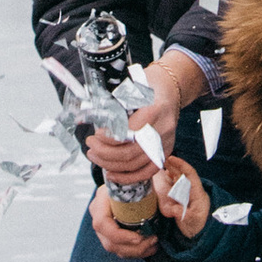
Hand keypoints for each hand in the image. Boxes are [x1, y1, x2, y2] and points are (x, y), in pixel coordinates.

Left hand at [84, 44, 207, 185]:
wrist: (171, 87)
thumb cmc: (148, 84)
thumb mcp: (132, 86)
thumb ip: (115, 103)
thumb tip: (91, 117)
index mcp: (154, 110)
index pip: (127, 133)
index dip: (108, 138)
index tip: (96, 134)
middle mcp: (162, 129)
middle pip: (129, 152)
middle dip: (104, 152)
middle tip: (90, 145)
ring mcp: (166, 142)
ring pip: (135, 164)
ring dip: (110, 164)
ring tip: (94, 155)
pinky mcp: (165, 151)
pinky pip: (147, 172)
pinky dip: (127, 177)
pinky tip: (110, 173)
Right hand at [89, 180, 159, 258]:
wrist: (133, 177)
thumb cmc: (139, 177)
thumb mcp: (145, 179)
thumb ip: (157, 190)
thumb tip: (169, 210)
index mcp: (102, 199)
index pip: (102, 223)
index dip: (119, 235)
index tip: (140, 237)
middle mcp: (99, 214)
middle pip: (109, 241)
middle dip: (133, 247)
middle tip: (153, 240)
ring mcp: (104, 226)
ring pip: (115, 249)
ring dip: (137, 251)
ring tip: (154, 243)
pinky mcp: (111, 234)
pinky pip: (120, 250)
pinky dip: (136, 252)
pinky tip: (151, 246)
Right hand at [158, 160, 211, 237]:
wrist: (201, 234)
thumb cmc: (199, 226)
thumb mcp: (193, 221)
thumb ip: (184, 214)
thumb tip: (173, 210)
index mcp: (197, 192)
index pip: (190, 174)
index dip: (181, 165)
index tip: (171, 158)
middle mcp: (190, 190)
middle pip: (182, 173)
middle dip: (172, 165)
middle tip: (161, 159)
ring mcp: (185, 194)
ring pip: (176, 179)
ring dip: (169, 171)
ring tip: (161, 165)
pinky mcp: (180, 199)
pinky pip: (173, 186)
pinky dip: (167, 180)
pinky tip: (162, 177)